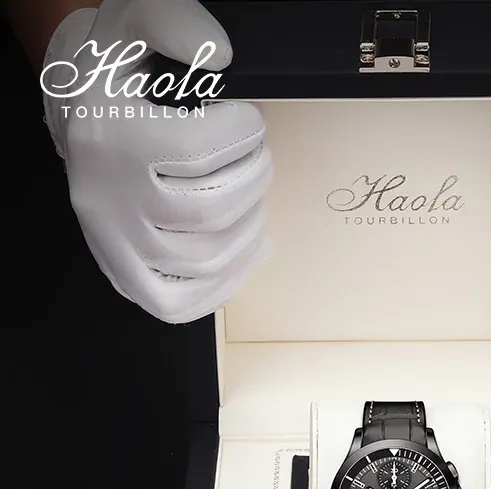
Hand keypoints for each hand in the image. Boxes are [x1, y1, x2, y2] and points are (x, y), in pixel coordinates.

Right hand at [41, 0, 272, 322]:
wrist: (78, 112)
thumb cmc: (118, 74)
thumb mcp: (136, 24)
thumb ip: (178, 23)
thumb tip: (224, 55)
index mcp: (108, 138)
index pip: (199, 148)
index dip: (245, 133)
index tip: (250, 121)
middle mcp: (106, 198)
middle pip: (210, 209)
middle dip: (255, 179)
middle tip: (258, 158)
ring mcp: (115, 245)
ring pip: (205, 258)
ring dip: (252, 230)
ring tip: (256, 199)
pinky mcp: (125, 276)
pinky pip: (179, 304)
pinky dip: (223, 287)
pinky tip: (246, 255)